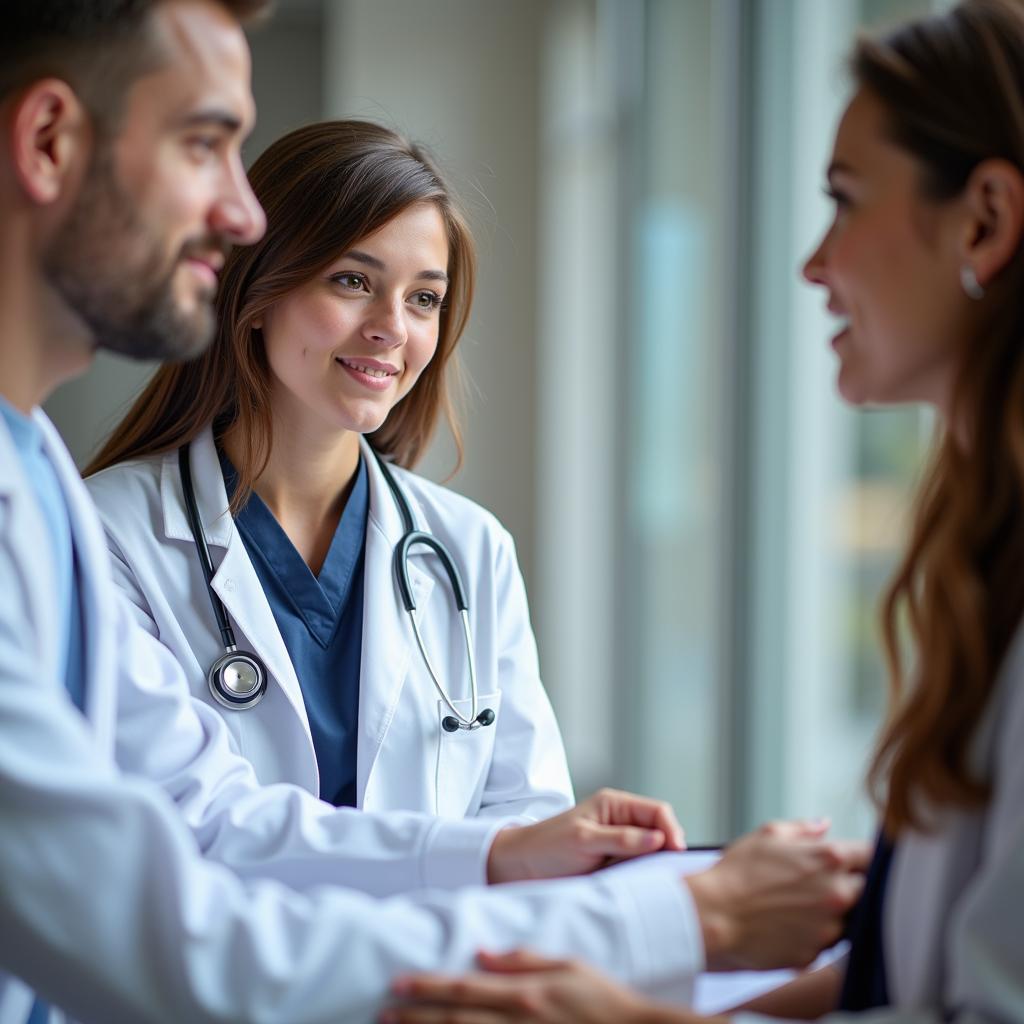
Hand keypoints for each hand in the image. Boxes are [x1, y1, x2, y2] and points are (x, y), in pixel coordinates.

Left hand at [382, 949, 694, 1023]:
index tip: (397, 983)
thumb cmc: (605, 1000)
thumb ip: (524, 958)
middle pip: (454, 1021)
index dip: (426, 987)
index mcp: (524, 994)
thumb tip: (482, 952)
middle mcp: (516, 1023)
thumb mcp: (568, 966)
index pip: (463, 989)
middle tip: (381, 1012)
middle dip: (414, 1017)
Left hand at [486, 789, 685, 883]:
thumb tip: (659, 839)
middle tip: (672, 872)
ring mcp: (620, 845)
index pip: (657, 811)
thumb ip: (621, 839)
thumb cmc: (547, 846)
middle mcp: (621, 822)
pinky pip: (640, 870)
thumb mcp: (583, 840)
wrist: (520, 869)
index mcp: (614, 805)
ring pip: (653, 853)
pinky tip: (645, 888)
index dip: (672, 830)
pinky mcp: (615, 866)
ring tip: (660, 882)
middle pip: (661, 832)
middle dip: (669, 849)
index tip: (676, 852)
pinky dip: (646, 878)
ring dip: (657, 866)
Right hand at [685, 819, 869, 970]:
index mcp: (829, 859)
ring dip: (837, 912)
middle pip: (869, 891)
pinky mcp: (816, 954)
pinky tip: (789, 925)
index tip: (857, 860)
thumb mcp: (767, 835)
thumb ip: (804, 829)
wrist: (713, 915)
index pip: (872, 856)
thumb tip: (825, 825)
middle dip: (853, 885)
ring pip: (850, 921)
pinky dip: (814, 934)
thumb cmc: (736, 872)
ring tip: (801, 906)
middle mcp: (837, 894)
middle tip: (824, 883)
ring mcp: (829, 928)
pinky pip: (826, 943)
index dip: (865, 857)